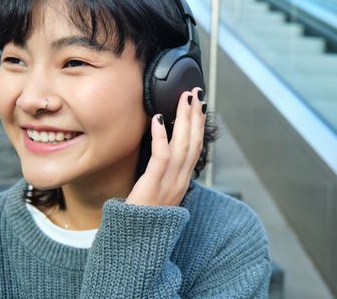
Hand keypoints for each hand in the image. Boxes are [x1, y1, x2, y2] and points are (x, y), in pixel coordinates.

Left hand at [126, 87, 206, 205]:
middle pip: (194, 142)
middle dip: (196, 116)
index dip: (199, 126)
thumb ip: (163, 175)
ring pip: (183, 146)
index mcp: (183, 181)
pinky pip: (161, 156)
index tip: (199, 107)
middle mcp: (181, 180)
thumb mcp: (160, 193)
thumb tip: (162, 153)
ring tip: (184, 98)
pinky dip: (162, 136)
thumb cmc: (143, 216)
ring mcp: (170, 183)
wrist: (136, 241)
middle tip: (196, 94)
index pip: (196, 148)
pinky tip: (159, 119)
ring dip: (185, 119)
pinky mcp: (154, 185)